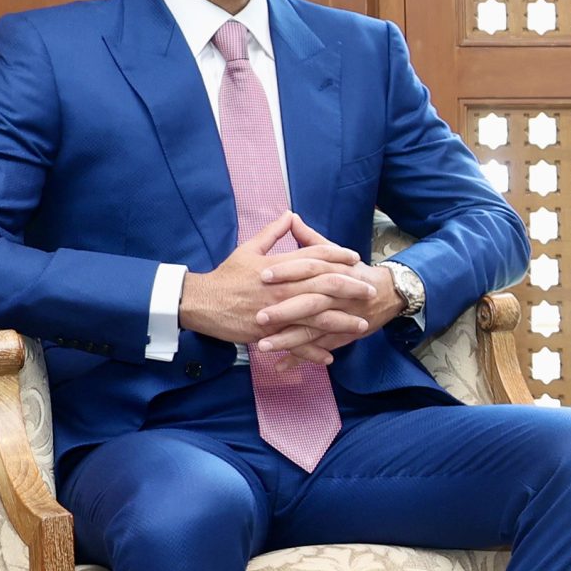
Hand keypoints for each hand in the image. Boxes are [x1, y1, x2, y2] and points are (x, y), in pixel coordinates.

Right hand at [178, 212, 377, 365]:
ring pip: (317, 316)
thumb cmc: (226, 275)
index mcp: (279, 266)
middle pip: (325, 284)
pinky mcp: (270, 332)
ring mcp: (278, 311)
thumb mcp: (248, 249)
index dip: (338, 256)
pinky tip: (330, 355)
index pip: (316, 257)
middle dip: (351, 287)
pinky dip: (314, 351)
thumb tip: (289, 215)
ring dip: (342, 320)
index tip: (355, 258)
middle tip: (369, 290)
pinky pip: (297, 344)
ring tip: (360, 324)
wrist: (201, 302)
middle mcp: (283, 287)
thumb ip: (272, 233)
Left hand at [254, 215, 401, 363]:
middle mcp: (337, 295)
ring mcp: (340, 318)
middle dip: (285, 311)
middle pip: (311, 302)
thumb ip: (311, 239)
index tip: (263, 274)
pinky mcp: (342, 336)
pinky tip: (280, 365)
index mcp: (333, 271)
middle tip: (259, 316)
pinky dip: (301, 358)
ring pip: (314, 330)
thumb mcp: (335, 253)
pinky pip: (320, 349)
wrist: (389, 293)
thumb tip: (291, 217)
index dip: (287, 271)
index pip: (309, 268)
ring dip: (289, 340)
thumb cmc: (356, 272)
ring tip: (263, 345)